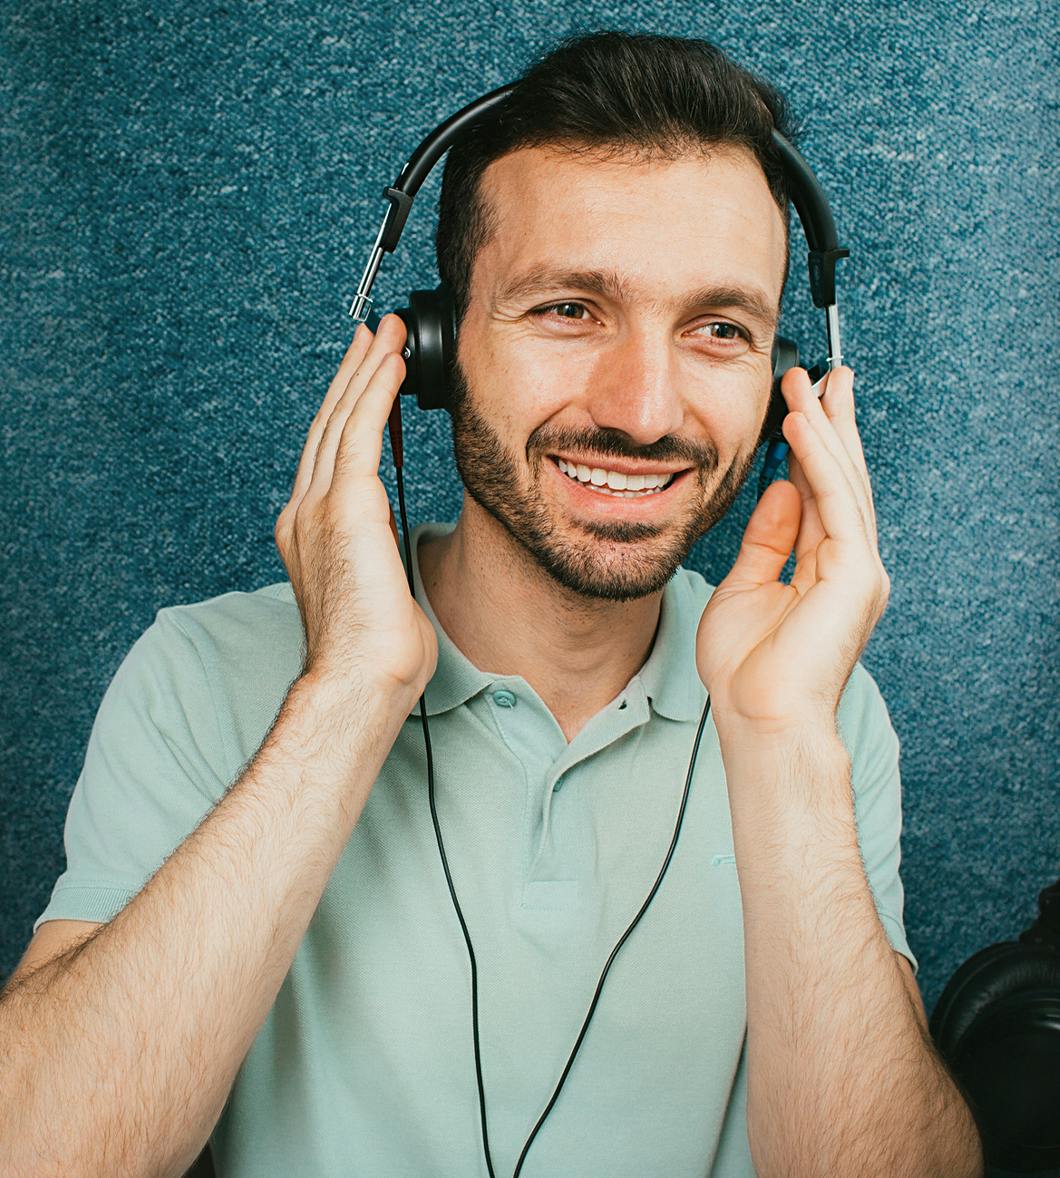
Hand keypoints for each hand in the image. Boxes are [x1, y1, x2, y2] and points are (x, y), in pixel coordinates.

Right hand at [274, 313, 437, 698]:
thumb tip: (389, 545)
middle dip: (353, 376)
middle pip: (329, 426)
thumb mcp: (374, 589)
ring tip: (386, 334)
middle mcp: (305, 511)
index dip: (347, 410)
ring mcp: (319, 507)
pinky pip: (360, 431)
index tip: (366, 377)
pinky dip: (374, 391)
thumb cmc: (372, 651)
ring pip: (342, 420)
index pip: (329, 455)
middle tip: (374, 335)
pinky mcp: (345, 506)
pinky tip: (390, 362)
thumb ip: (375, 555)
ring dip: (366, 371)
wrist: (359, 677)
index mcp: (309, 531)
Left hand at [694, 365, 889, 737]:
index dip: (812, 448)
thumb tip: (781, 490)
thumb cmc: (747, 669)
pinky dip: (818, 460)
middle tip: (822, 377)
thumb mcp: (747, 587)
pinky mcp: (853, 572)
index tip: (800, 407)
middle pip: (842, 480)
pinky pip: (836, 501)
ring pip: (844, 482)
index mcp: (825, 570)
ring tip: (809, 385)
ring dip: (825, 429)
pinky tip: (802, 425)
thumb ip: (768, 539)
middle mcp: (849, 565)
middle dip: (832, 425)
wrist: (759, 716)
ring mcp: (857, 569)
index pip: (823, 495)